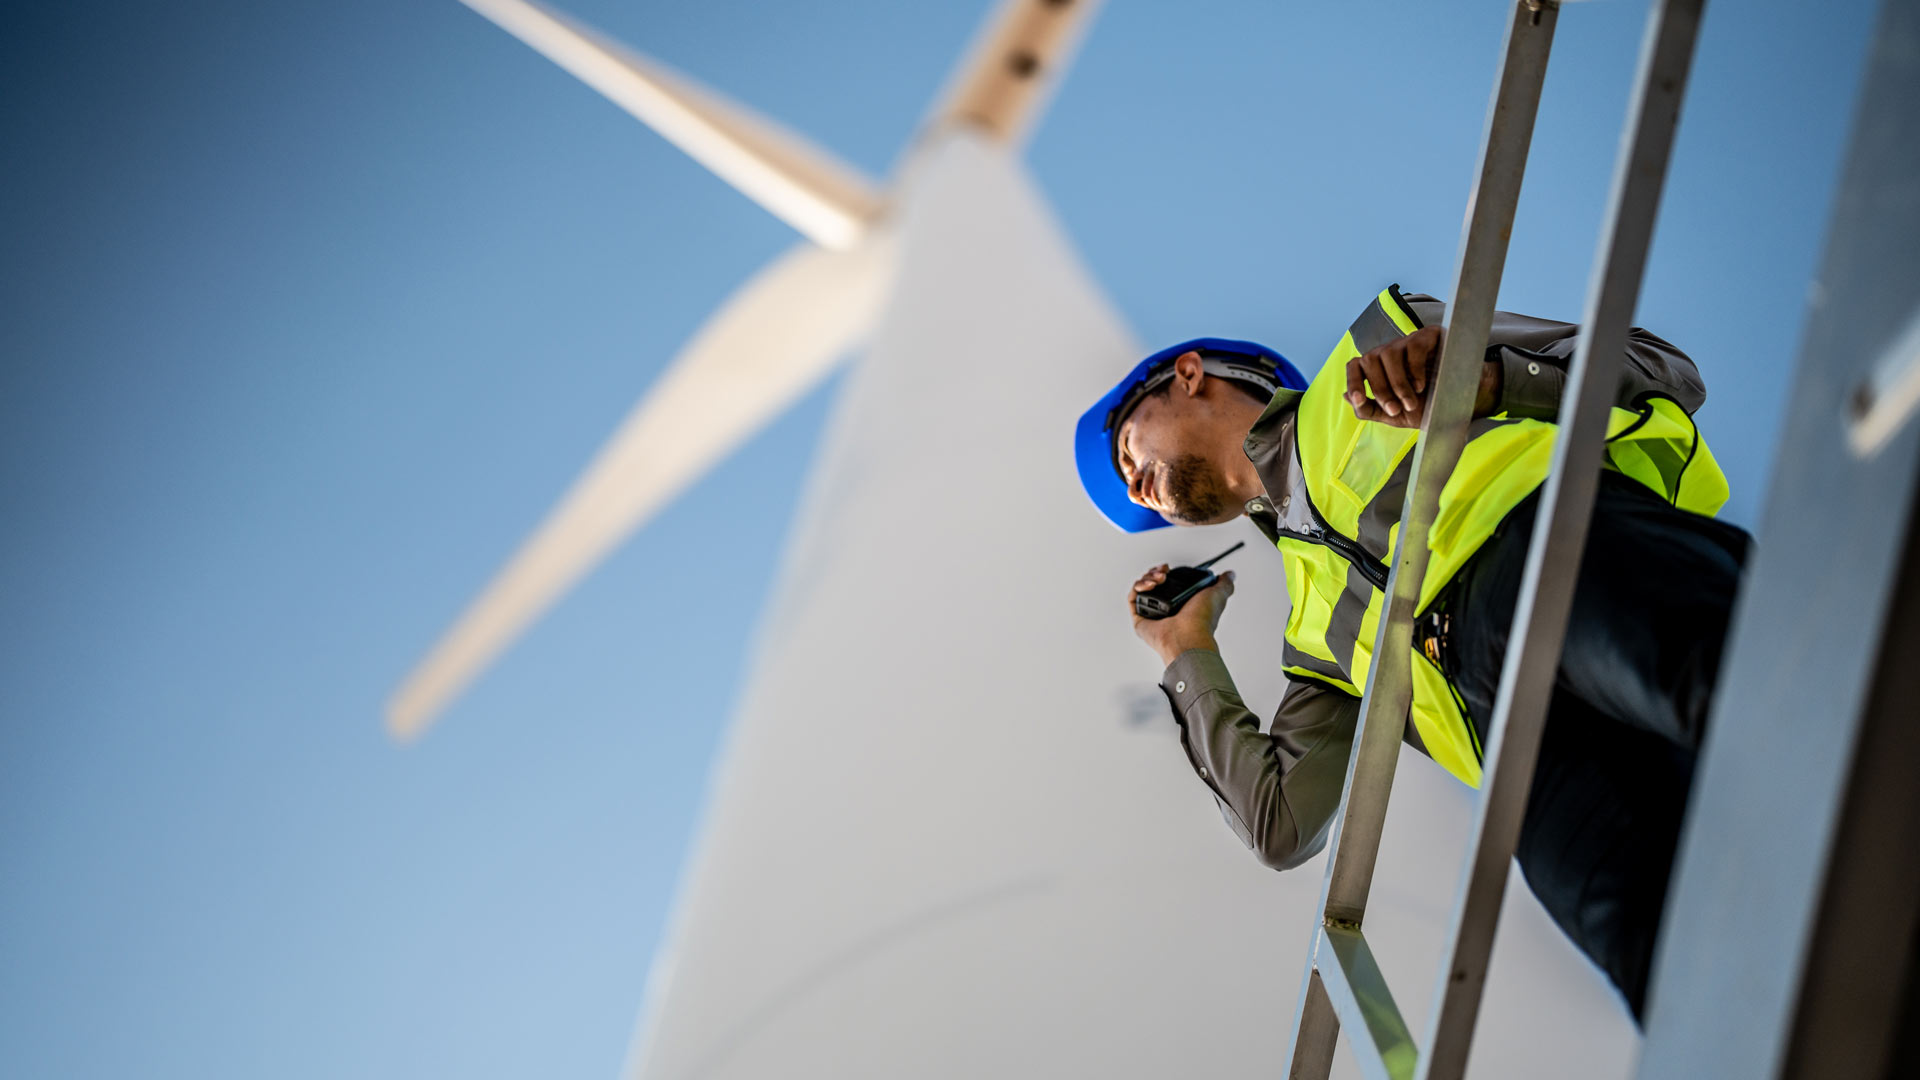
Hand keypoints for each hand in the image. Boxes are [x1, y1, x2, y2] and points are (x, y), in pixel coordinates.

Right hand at [1128, 563, 1235, 666]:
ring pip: (1142, 589)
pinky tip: (1147, 585)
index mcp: (1182, 604)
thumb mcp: (1217, 595)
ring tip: (1156, 580)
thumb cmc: (1201, 621)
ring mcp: (1153, 614)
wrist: (1187, 635)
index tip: (1167, 568)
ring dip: (1147, 578)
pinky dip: (1137, 588)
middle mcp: (1167, 609)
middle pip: (1153, 583)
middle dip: (1155, 573)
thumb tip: (1229, 574)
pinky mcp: (1140, 620)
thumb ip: (1224, 583)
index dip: (1166, 572)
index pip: (1168, 583)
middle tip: (1162, 574)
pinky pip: (1133, 599)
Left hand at [1343, 326, 1501, 427]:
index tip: (1360, 399)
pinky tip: (1422, 385)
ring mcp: (1408, 342)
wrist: (1463, 401)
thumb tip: (1346, 396)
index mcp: (1379, 369)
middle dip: (1380, 390)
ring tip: (1411, 401)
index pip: (1355, 365)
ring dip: (1397, 384)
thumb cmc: (1429, 405)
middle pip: (1369, 360)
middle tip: (1396, 410)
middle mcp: (1390, 352)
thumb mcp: (1397, 415)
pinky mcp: (1428, 335)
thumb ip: (1370, 408)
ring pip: (1388, 355)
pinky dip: (1414, 370)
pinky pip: (1412, 347)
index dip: (1353, 381)